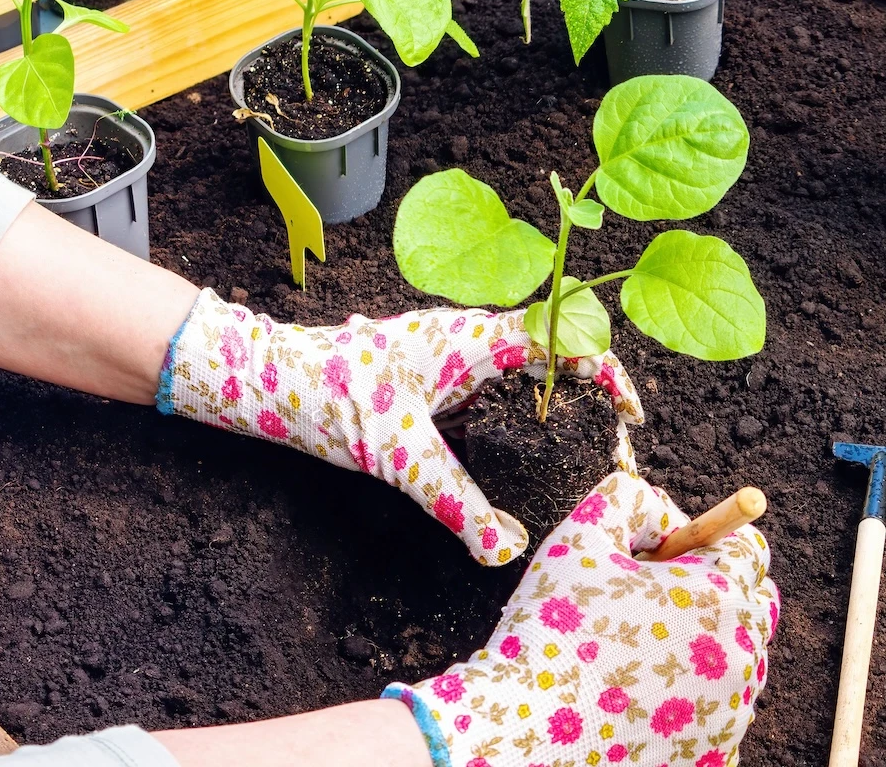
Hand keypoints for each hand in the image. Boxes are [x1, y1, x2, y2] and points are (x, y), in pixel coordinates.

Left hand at [156, 290, 643, 564]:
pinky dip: (517, 422)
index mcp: (473, 337)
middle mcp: (468, 337)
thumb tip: (507, 549)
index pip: (566, 337)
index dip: (607, 374)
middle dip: (589, 401)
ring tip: (578, 459)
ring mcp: (449, 355)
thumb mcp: (398, 457)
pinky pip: (491, 393)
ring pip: (522, 375)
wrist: (257, 377)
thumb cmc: (325, 396)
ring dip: (554, 411)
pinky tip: (520, 461)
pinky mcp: (431, 377)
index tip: (628, 418)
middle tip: (610, 454)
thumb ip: (457, 503)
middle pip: (554, 356)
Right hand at [384, 473, 776, 766]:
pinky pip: (723, 715)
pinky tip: (646, 700)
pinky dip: (696, 703)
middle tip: (658, 603)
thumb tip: (662, 509)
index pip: (749, 549)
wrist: (522, 731)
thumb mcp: (581, 536)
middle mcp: (743, 654)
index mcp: (720, 595)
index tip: (664, 557)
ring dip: (708, 648)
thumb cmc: (549, 628)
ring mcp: (734, 712)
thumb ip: (630, 499)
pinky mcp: (716, 755)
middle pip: (756, 605)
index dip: (705, 542)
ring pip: (742, 662)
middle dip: (718, 593)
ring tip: (644, 655)